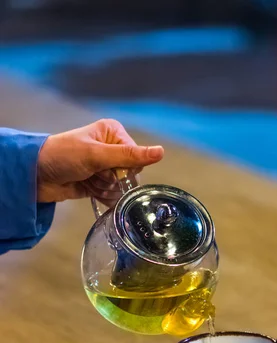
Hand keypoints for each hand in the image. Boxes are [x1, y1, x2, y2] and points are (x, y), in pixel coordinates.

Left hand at [37, 119, 163, 203]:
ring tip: (89, 182)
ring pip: (121, 187)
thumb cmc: (63, 156)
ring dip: (106, 189)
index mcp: (113, 133)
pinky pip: (112, 195)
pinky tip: (90, 191)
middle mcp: (111, 149)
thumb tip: (161, 152)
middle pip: (130, 174)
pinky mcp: (97, 183)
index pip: (136, 156)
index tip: (108, 167)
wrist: (35, 175)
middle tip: (96, 175)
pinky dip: (103, 196)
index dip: (125, 167)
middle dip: (114, 179)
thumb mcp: (97, 155)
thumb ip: (130, 156)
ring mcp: (104, 167)